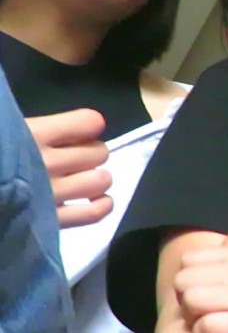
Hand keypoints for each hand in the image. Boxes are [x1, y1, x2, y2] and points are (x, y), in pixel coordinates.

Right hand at [26, 109, 112, 227]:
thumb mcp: (3, 125)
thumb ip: (19, 123)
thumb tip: (53, 123)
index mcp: (35, 133)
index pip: (89, 122)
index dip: (88, 125)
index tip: (78, 130)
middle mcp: (49, 162)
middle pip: (98, 152)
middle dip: (91, 153)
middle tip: (74, 158)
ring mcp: (52, 193)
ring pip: (100, 181)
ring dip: (96, 179)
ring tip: (81, 180)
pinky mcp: (50, 221)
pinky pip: (93, 214)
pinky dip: (101, 206)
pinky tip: (95, 201)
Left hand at [174, 232, 227, 332]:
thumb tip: (223, 241)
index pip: (188, 259)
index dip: (191, 277)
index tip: (206, 290)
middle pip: (183, 279)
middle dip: (187, 297)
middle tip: (205, 308)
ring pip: (190, 299)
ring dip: (193, 316)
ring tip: (210, 318)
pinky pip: (204, 324)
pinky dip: (203, 331)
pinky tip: (218, 331)